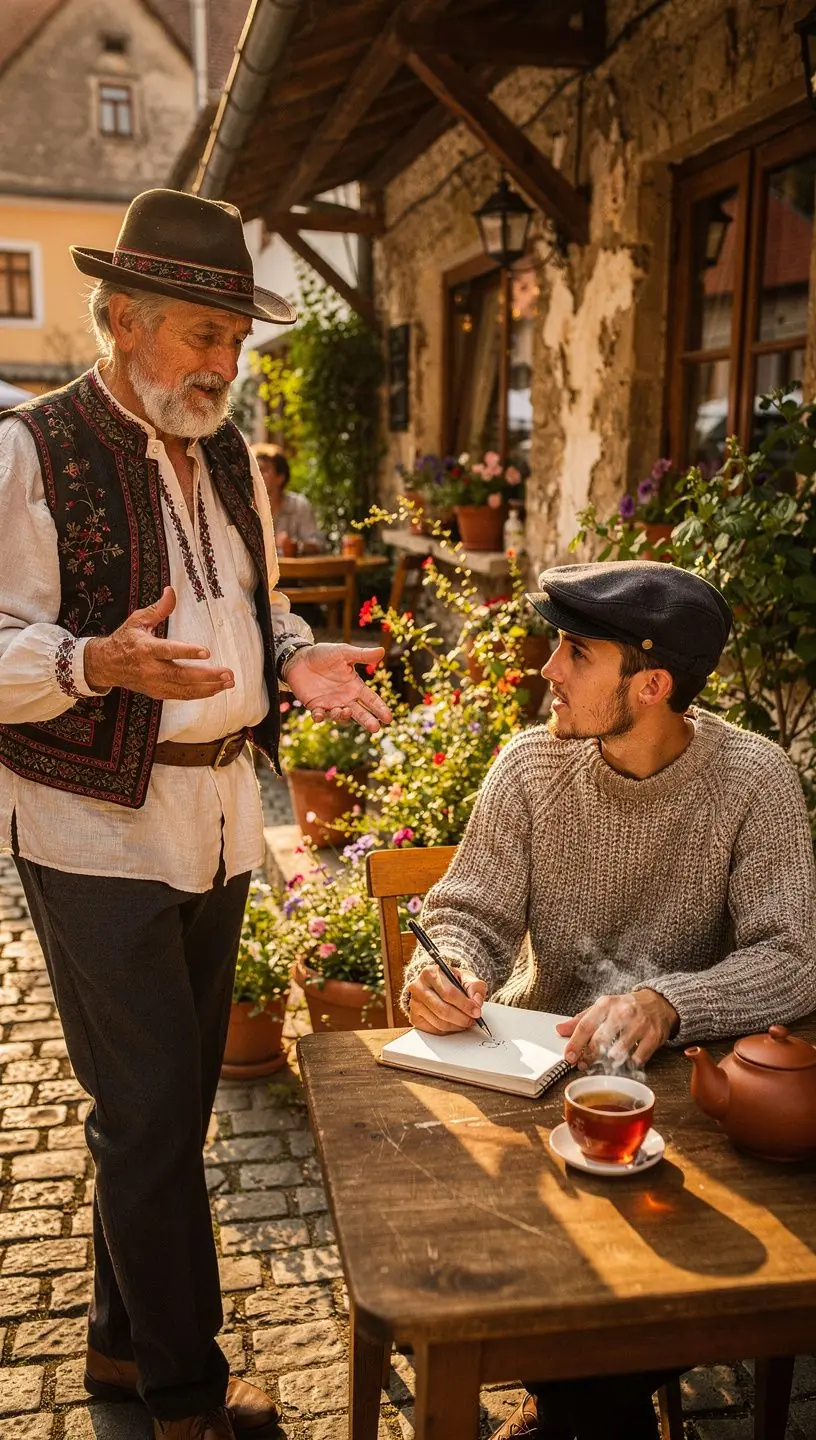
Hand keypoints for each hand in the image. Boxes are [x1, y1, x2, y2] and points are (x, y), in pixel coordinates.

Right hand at [83, 586, 234, 700]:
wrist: (106, 665)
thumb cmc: (125, 640)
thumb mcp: (138, 620)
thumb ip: (158, 609)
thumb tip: (171, 590)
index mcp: (145, 649)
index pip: (169, 651)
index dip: (187, 652)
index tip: (206, 651)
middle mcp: (151, 669)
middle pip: (182, 675)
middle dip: (207, 675)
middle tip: (228, 673)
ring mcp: (154, 684)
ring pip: (185, 689)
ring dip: (209, 687)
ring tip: (229, 682)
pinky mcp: (157, 693)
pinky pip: (181, 696)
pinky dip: (200, 694)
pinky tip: (216, 689)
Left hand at [284, 643, 391, 732]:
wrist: (299, 658)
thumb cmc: (323, 654)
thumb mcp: (343, 652)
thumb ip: (362, 655)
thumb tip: (382, 651)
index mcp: (355, 686)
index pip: (371, 700)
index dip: (380, 709)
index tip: (388, 719)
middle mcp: (345, 698)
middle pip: (360, 714)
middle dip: (368, 721)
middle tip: (375, 728)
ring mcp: (331, 704)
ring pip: (341, 717)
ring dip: (343, 716)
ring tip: (344, 711)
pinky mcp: (315, 706)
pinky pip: (320, 716)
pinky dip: (320, 717)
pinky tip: (320, 715)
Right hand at [407, 964, 486, 1034]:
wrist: (436, 984)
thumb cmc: (451, 981)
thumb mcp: (465, 977)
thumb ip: (475, 987)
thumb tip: (477, 1002)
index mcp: (430, 973)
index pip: (449, 993)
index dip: (465, 1005)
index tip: (476, 1012)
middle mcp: (418, 987)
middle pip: (443, 1009)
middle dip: (462, 1018)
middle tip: (473, 1020)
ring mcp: (414, 1003)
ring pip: (439, 1022)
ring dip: (456, 1025)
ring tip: (466, 1022)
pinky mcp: (414, 1017)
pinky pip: (434, 1029)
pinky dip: (448, 1030)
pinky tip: (454, 1024)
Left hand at [556, 988, 678, 1068]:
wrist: (657, 1003)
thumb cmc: (625, 1007)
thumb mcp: (602, 1008)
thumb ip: (580, 1020)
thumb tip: (560, 1029)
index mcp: (606, 1004)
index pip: (585, 1026)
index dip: (575, 1044)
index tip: (569, 1057)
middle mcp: (622, 1012)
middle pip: (600, 1041)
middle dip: (589, 1057)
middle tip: (584, 1064)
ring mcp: (639, 1024)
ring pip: (618, 1052)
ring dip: (610, 1062)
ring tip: (607, 1060)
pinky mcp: (653, 1036)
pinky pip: (637, 1059)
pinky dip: (630, 1064)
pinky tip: (627, 1060)